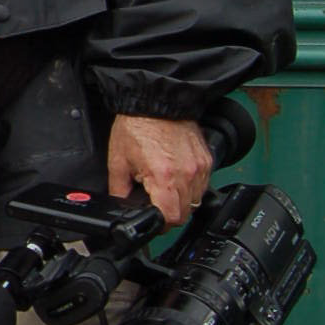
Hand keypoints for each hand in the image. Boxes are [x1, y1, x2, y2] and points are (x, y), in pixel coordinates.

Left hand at [107, 113, 212, 228]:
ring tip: (165, 188)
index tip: (153, 220)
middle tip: (156, 204)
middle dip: (169, 215)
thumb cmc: (137, 125)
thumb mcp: (118, 161)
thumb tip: (121, 206)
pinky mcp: (207, 160)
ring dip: (181, 202)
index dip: (160, 224)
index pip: (171, 217)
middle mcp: (186, 174)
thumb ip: (119, 189)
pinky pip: (203, 185)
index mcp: (163, 176)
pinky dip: (191, 187)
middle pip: (184, 213)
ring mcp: (199, 167)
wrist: (155, 100)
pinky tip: (176, 177)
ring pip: (196, 201)